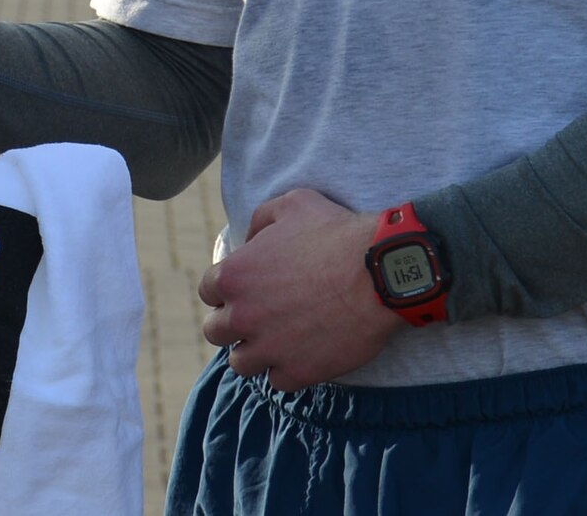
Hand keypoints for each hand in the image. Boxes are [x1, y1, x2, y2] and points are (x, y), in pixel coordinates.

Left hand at [197, 188, 397, 389]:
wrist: (379, 273)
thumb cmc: (336, 233)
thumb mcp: (291, 204)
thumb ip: (261, 220)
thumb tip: (250, 240)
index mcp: (234, 275)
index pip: (208, 292)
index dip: (225, 291)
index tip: (244, 291)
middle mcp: (243, 315)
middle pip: (215, 331)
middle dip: (232, 324)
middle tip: (256, 318)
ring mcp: (268, 348)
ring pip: (240, 363)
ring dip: (254, 352)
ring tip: (274, 341)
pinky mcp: (297, 372)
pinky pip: (276, 381)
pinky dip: (285, 370)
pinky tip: (299, 354)